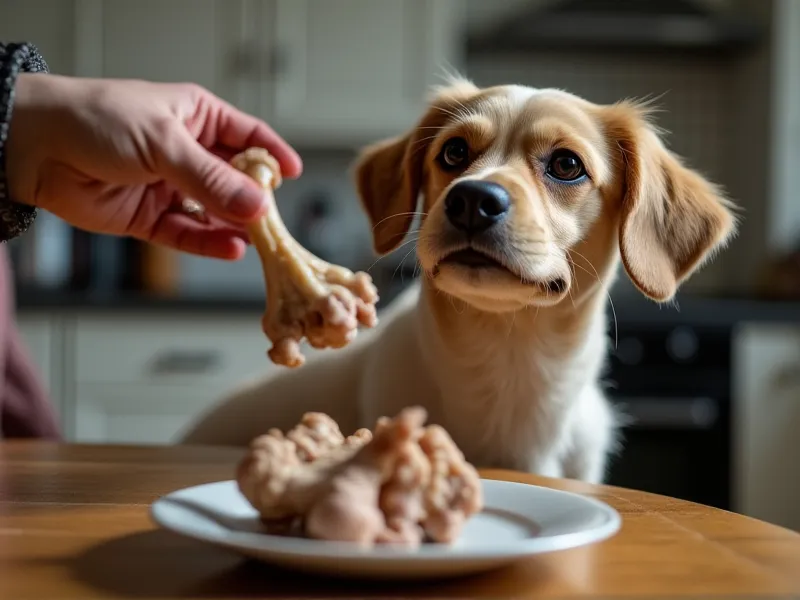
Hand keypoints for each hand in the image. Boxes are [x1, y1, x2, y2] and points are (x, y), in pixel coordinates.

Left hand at [6, 74, 302, 259]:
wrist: (35, 148)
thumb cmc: (96, 120)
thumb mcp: (164, 141)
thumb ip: (211, 178)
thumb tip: (257, 204)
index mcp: (196, 118)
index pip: (248, 135)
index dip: (273, 154)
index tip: (294, 175)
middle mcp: (188, 153)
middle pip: (236, 179)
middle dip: (257, 199)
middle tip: (275, 220)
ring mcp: (171, 187)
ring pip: (216, 212)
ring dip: (236, 226)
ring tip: (257, 240)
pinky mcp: (151, 218)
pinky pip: (189, 234)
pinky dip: (210, 243)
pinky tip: (231, 248)